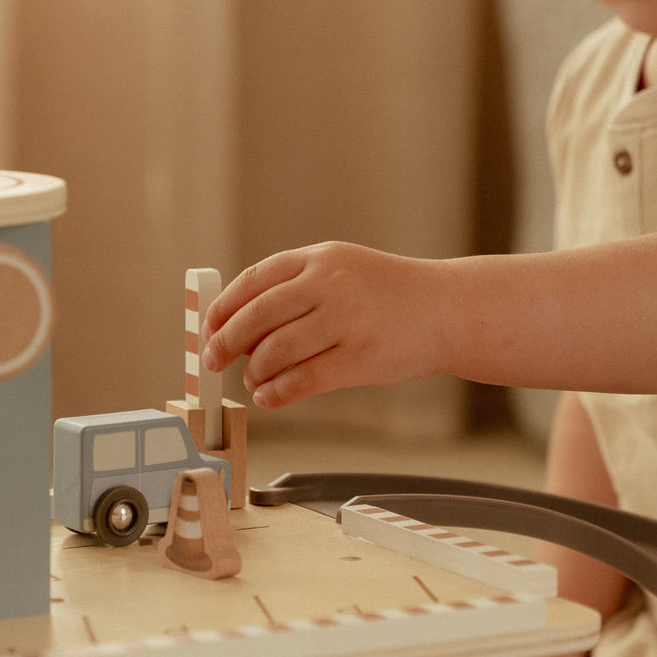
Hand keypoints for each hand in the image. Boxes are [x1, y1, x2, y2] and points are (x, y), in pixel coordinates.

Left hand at [200, 242, 448, 408]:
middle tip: (214, 360)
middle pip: (257, 316)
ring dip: (255, 372)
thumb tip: (238, 327)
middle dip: (226, 342)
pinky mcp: (360, 358)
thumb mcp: (342, 270)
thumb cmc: (387, 295)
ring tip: (254, 380)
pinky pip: (302, 381)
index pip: (254, 280)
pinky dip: (277, 393)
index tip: (210, 328)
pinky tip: (269, 397)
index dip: (224, 307)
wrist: (446, 309)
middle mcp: (330, 285)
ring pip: (276, 351)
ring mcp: (346, 321)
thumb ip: (296, 287)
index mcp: (320, 259)